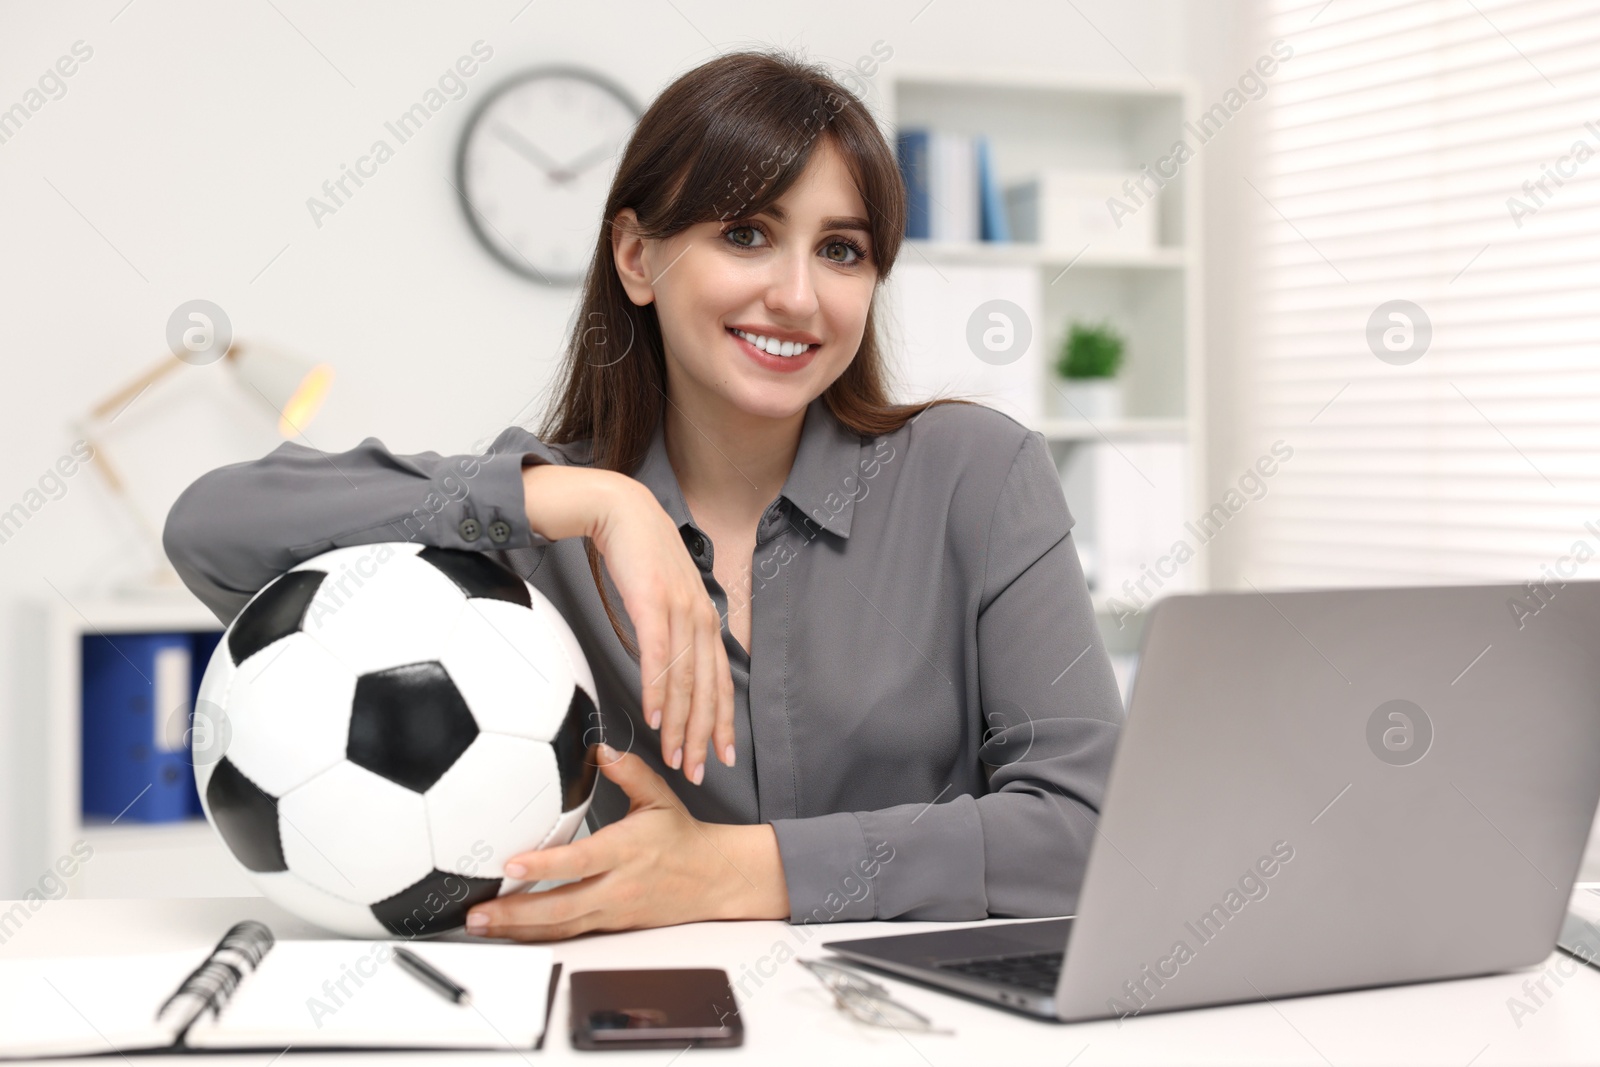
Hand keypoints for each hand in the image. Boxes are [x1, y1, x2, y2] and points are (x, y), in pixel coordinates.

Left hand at [464, 745, 788, 940]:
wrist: (711, 878)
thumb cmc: (680, 836)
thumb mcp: (659, 796)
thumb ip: (629, 771)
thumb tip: (600, 748)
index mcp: (627, 850)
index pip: (582, 861)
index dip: (545, 866)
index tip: (511, 865)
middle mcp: (618, 886)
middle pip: (562, 907)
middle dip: (515, 913)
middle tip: (477, 913)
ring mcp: (613, 912)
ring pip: (561, 928)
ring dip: (518, 929)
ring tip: (480, 925)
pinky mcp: (611, 927)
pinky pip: (569, 934)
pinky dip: (537, 936)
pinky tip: (511, 932)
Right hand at [522, 463, 734, 783]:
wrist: (621, 510)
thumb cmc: (640, 554)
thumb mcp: (665, 596)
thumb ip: (673, 630)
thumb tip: (670, 665)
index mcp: (706, 618)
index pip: (721, 680)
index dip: (724, 721)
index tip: (723, 755)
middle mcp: (701, 617)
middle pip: (708, 689)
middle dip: (705, 736)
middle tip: (700, 772)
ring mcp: (680, 610)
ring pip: (686, 681)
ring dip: (681, 725)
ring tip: (677, 758)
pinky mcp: (653, 603)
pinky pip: (658, 657)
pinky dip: (659, 691)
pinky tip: (656, 718)